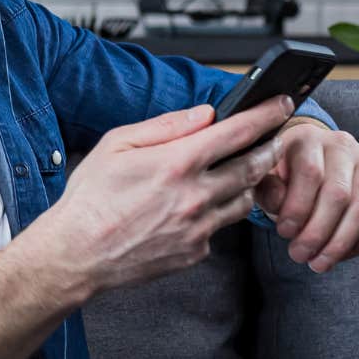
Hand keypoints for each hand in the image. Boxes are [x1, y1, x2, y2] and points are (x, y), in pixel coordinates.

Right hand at [39, 96, 294, 295]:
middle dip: (271, 148)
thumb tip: (204, 114)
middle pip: (254, 166)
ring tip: (240, 171)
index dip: (266, 115)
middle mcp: (194, 196)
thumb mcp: (115, 146)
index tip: (282, 105)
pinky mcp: (195, 252)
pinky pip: (220, 227)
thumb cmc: (89, 198)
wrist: (76, 254)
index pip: (237, 132)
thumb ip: (164, 126)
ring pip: (245, 199)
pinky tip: (197, 208)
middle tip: (277, 138)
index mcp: (176, 163)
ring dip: (250, 182)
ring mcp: (199, 227)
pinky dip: (216, 213)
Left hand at [254, 118, 358, 271]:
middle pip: (339, 193)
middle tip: (299, 256)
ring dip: (341, 243)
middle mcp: (343, 144)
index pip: (310, 173)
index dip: (297, 208)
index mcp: (308, 138)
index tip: (283, 233)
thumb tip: (278, 203)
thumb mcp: (265, 179)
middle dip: (318, 232)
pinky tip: (341, 256)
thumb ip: (266, 189)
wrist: (310, 162)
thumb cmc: (282, 176)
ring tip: (319, 263)